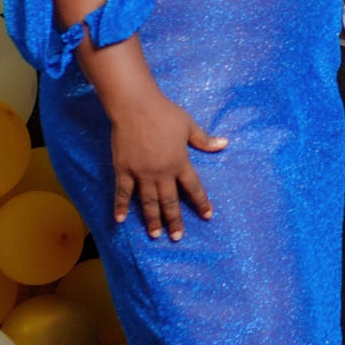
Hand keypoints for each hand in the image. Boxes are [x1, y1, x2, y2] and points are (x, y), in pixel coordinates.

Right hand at [108, 88, 226, 239]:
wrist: (135, 106)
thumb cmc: (164, 113)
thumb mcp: (189, 125)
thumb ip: (204, 140)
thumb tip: (224, 144)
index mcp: (180, 162)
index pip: (194, 188)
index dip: (201, 202)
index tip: (208, 216)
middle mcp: (162, 172)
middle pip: (170, 201)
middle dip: (174, 220)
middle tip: (177, 237)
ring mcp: (141, 173)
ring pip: (148, 202)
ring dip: (152, 219)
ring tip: (155, 234)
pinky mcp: (123, 169)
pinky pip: (123, 192)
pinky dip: (121, 206)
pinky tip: (120, 220)